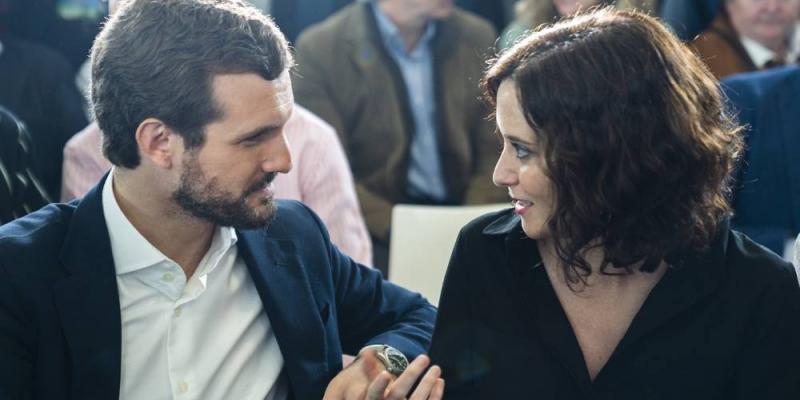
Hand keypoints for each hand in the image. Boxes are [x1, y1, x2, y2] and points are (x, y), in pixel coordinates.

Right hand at [323, 353, 444, 399]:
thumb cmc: (375, 399)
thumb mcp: (367, 390)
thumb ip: (369, 372)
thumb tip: (367, 352)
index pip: (373, 395)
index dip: (379, 386)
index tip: (385, 373)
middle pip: (397, 394)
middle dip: (411, 375)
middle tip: (425, 357)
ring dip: (427, 383)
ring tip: (436, 368)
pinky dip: (435, 395)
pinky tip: (439, 381)